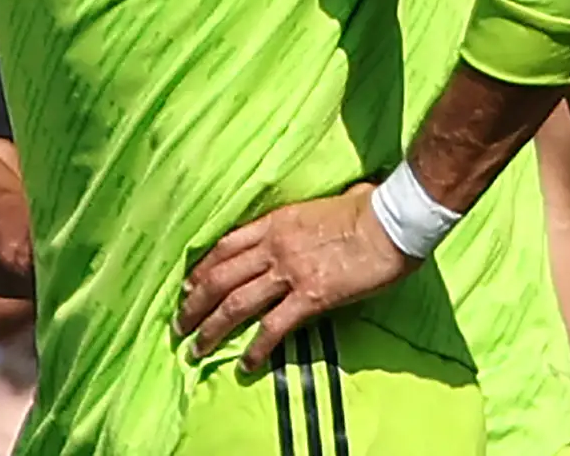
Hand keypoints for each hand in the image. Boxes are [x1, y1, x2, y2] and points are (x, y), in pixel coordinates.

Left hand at [176, 184, 417, 371]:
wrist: (390, 222)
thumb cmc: (366, 208)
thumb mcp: (320, 205)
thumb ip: (304, 217)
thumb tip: (310, 217)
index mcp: (273, 223)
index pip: (223, 247)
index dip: (201, 269)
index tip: (187, 286)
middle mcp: (271, 247)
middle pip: (219, 278)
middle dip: (194, 304)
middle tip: (178, 325)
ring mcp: (288, 272)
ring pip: (235, 303)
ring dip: (211, 329)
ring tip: (196, 349)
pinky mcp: (310, 297)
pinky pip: (273, 327)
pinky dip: (256, 348)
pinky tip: (244, 364)